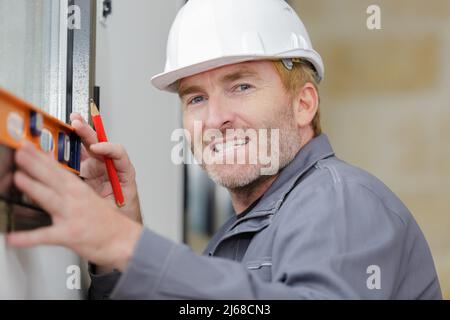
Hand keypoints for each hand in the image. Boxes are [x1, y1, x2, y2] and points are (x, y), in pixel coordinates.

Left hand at [6, 141, 142, 270]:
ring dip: (34, 188)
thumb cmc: (106, 222)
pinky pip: (46, 236)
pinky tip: (14, 238)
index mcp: (80, 189)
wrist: (123, 241)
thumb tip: (50, 175)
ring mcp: (73, 215)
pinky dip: (29, 238)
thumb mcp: (89, 198)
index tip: (28, 145)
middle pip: (53, 177)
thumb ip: (69, 186)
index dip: (41, 155)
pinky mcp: (70, 235)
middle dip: (35, 163)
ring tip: (18, 178)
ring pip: (50, 199)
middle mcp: (76, 199)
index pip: (58, 168)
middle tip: (20, 152)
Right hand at [70, 113, 141, 223]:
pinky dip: (69, 147)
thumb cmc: (122, 214)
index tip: (96, 149)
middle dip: (89, 133)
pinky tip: (61, 138)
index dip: (108, 149)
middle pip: (101, 144)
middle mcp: (110, 166)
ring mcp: (97, 167)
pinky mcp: (86, 170)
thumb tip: (96, 203)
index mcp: (124, 173)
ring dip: (80, 133)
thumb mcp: (115, 211)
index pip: (119, 155)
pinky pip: (78, 156)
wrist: (117, 222)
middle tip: (77, 123)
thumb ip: (105, 204)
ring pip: (88, 146)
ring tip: (73, 121)